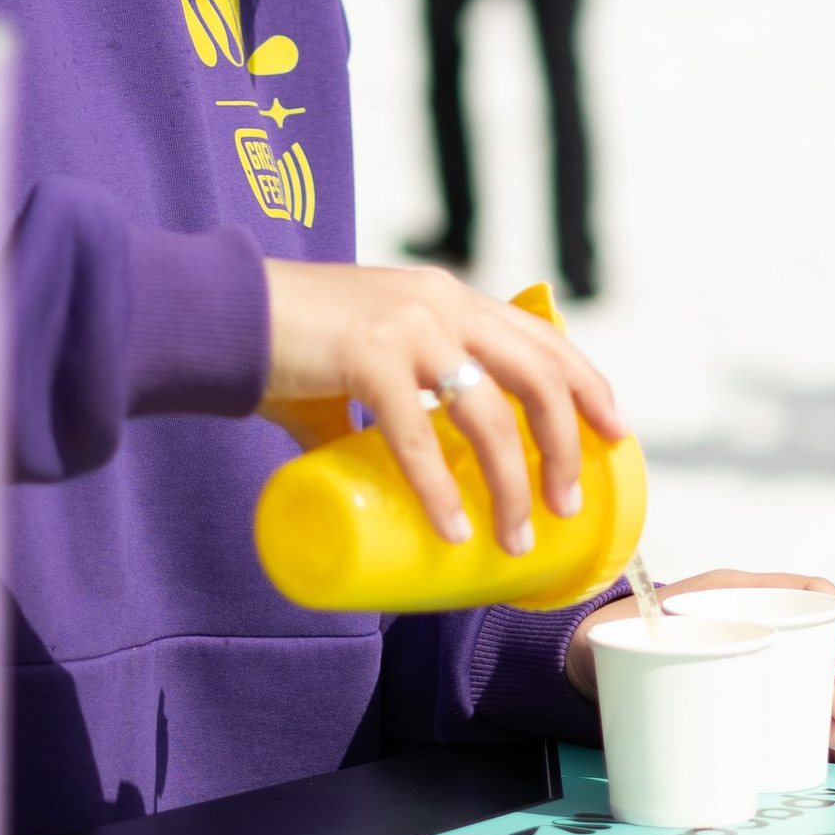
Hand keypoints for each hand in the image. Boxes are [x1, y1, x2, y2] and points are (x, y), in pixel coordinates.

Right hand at [263, 261, 623, 558]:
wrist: (219, 312)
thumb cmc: (287, 342)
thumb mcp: (363, 361)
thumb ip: (386, 411)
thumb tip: (400, 487)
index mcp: (449, 298)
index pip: (543, 337)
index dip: (588, 384)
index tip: (614, 431)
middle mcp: (440, 303)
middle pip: (537, 378)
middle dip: (565, 447)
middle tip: (567, 504)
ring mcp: (407, 327)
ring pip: (490, 416)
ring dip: (512, 485)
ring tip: (513, 535)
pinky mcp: (366, 357)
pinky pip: (417, 438)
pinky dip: (440, 491)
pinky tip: (452, 529)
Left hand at [564, 570, 834, 763]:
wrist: (594, 652)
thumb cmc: (622, 630)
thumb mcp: (647, 626)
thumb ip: (662, 636)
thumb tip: (674, 657)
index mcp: (742, 594)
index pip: (813, 594)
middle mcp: (762, 624)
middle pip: (829, 643)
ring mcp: (765, 662)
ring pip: (825, 680)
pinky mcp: (758, 697)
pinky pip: (804, 711)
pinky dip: (827, 731)